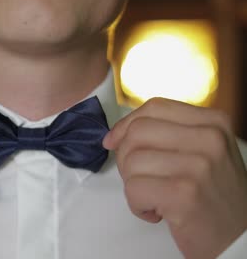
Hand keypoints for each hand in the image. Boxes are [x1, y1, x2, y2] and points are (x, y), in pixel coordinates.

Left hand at [103, 98, 246, 258]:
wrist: (241, 239)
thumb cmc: (213, 196)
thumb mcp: (202, 152)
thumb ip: (167, 135)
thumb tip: (115, 136)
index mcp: (213, 123)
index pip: (154, 107)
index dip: (126, 124)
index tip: (113, 141)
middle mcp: (209, 139)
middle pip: (137, 132)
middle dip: (126, 158)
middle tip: (142, 179)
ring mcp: (199, 165)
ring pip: (131, 161)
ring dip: (133, 186)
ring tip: (156, 198)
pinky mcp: (184, 194)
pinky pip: (133, 189)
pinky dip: (137, 205)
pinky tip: (158, 213)